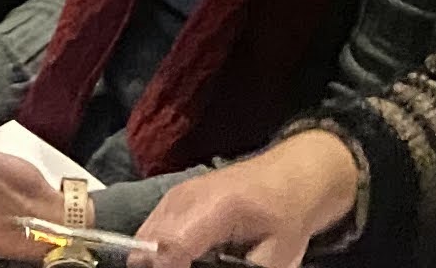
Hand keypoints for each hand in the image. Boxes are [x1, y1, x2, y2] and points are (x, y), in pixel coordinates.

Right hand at [133, 130, 365, 267]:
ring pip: (144, 240)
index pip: (171, 246)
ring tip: (190, 262)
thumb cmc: (287, 216)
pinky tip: (188, 257)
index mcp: (216, 208)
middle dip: (162, 266)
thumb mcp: (275, 256)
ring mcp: (175, 195)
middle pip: (148, 244)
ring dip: (161, 259)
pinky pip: (151, 232)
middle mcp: (186, 197)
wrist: (290, 176)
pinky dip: (161, 251)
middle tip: (191, 267)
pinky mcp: (171, 199)